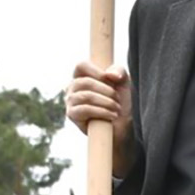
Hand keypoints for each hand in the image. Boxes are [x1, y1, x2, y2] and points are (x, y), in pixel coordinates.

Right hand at [65, 61, 134, 176]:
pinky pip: (84, 109)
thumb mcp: (124, 84)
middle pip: (85, 82)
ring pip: (85, 95)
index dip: (97, 72)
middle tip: (118, 100)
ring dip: (106, 102)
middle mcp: (73, 87)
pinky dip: (101, 111)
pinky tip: (111, 115)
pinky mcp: (72, 115)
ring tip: (116, 109)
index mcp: (83, 76)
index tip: (112, 81)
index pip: (81, 65)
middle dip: (107, 91)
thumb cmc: (121, 104)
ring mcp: (70, 101)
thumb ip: (120, 71)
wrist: (122, 129)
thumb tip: (110, 75)